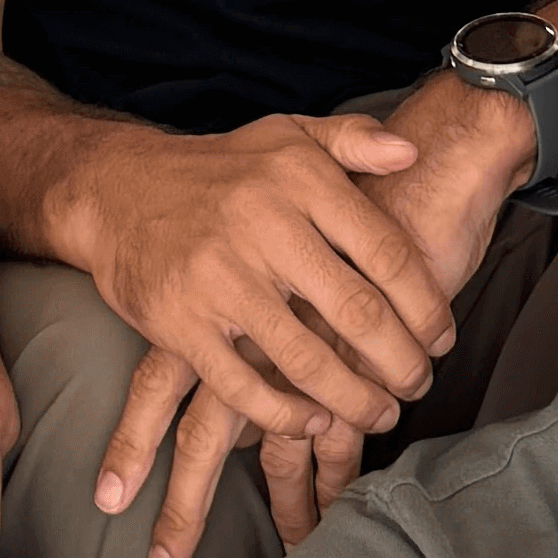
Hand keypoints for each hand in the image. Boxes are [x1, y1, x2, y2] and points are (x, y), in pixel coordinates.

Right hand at [78, 109, 477, 557]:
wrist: (114, 190)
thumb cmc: (217, 170)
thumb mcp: (287, 134)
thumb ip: (353, 139)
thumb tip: (411, 150)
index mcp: (300, 179)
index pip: (387, 253)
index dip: (427, 305)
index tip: (443, 339)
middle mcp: (263, 225)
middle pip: (357, 312)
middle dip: (401, 362)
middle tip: (420, 385)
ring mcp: (219, 278)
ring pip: (306, 359)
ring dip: (354, 399)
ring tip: (380, 414)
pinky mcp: (180, 323)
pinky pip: (244, 386)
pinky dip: (286, 415)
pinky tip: (316, 423)